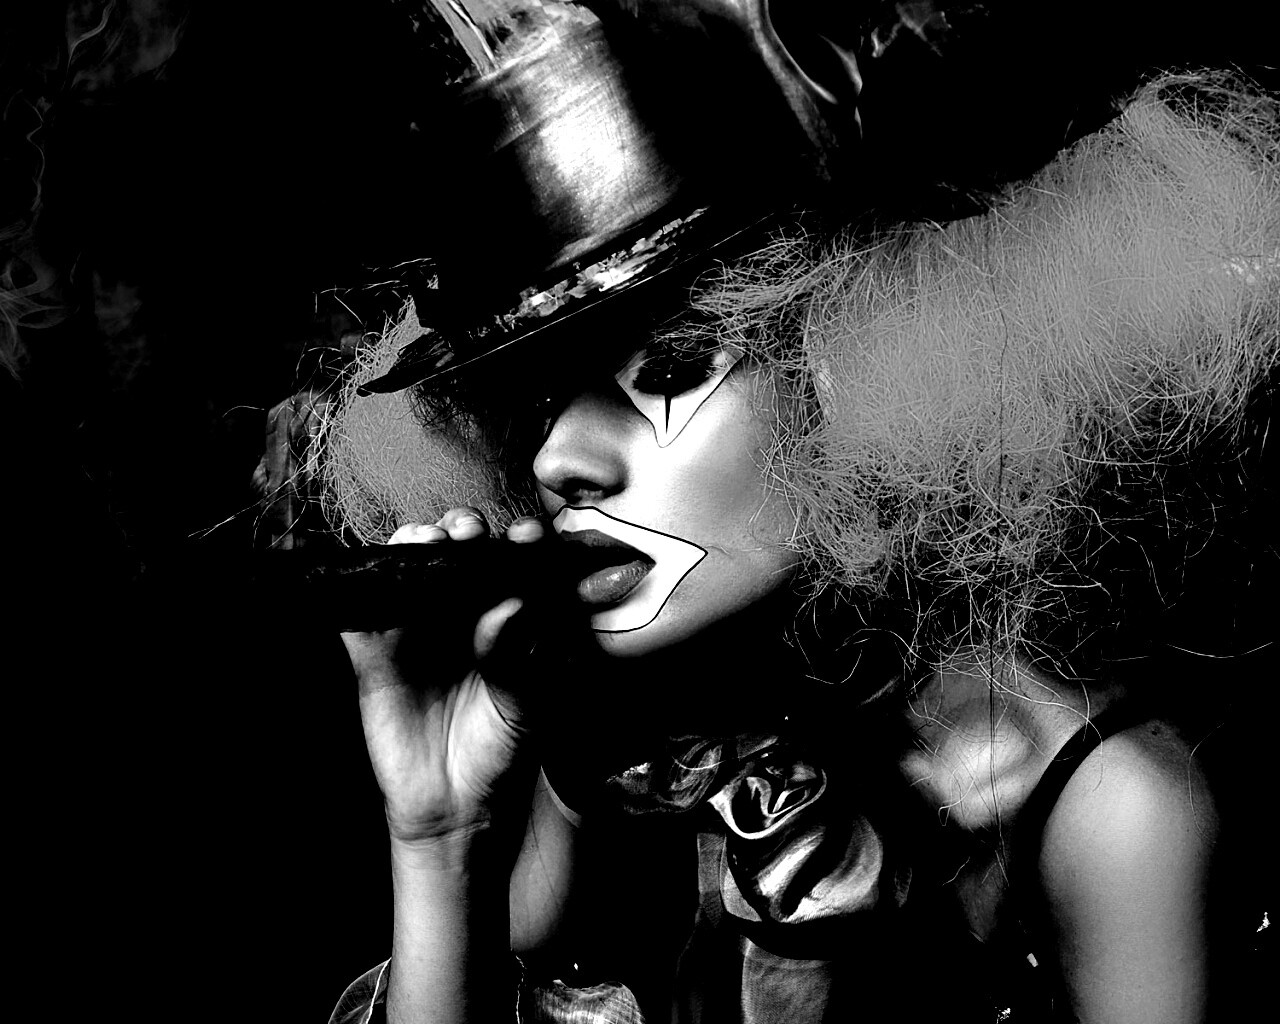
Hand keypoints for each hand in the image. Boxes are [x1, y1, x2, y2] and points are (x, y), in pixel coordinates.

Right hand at [341, 508, 549, 861]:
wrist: (457, 804)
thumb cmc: (501, 746)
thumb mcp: (521, 706)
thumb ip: (515, 656)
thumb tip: (510, 606)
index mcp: (506, 615)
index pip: (513, 566)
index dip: (520, 543)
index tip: (530, 535)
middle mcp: (460, 612)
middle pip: (457, 553)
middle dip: (464, 530)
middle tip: (470, 530)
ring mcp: (415, 628)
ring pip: (407, 570)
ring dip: (411, 545)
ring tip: (425, 541)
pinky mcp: (374, 654)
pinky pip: (358, 617)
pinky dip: (358, 592)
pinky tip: (369, 576)